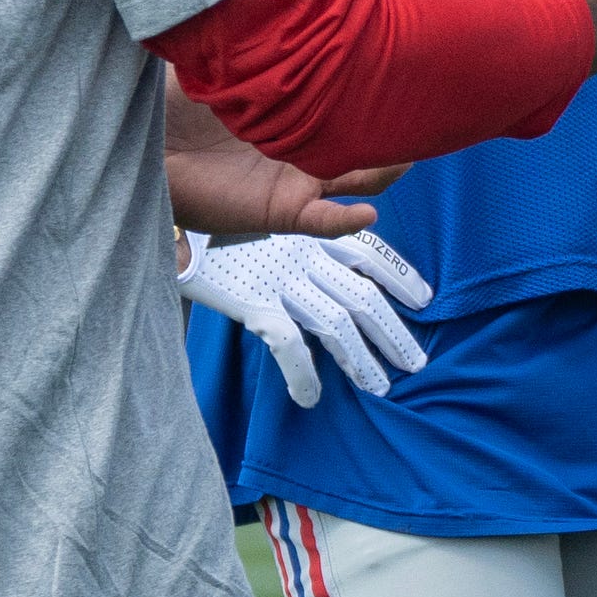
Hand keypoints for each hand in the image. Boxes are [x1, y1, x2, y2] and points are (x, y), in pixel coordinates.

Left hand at [161, 77, 398, 239]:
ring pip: (363, 179)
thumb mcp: (219, 57)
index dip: (381, 84)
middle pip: (372, 139)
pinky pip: (325, 220)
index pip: (354, 95)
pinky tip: (363, 211)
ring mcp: (300, 177)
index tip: (407, 63)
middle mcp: (309, 140)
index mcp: (302, 102)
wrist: (148, 152)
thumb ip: (245, 29)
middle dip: (398, 129)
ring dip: (383, 170)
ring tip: (399, 156)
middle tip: (421, 112)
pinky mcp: (283, 209)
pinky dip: (347, 219)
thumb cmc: (177, 105)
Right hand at [177, 231, 433, 406]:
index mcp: (308, 232)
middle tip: (417, 362)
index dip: (397, 273)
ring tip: (384, 386)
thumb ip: (285, 235)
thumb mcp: (261, 219)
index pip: (365, 253)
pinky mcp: (253, 299)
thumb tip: (301, 263)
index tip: (424, 298)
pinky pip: (287, 341)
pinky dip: (300, 371)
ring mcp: (280, 278)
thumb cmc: (213, 211)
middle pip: (361, 295)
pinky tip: (309, 398)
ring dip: (361, 357)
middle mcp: (302, 255)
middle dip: (390, 330)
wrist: (171, 198)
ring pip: (336, 321)